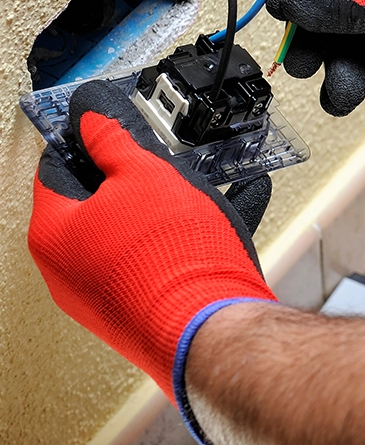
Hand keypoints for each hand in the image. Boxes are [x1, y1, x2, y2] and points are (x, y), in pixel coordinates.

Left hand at [28, 80, 275, 444]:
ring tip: (198, 187)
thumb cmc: (172, 260)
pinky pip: (162, 256)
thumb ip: (114, 140)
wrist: (211, 326)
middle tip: (157, 158)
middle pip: (97, 203)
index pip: (58, 167)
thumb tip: (92, 118)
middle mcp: (71, 270)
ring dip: (166, 205)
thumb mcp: (144, 173)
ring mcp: (107, 293)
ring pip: (134, 231)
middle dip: (131, 176)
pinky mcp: (142, 307)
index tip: (105, 126)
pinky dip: (189, 232)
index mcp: (56, 234)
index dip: (86, 139)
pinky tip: (228, 209)